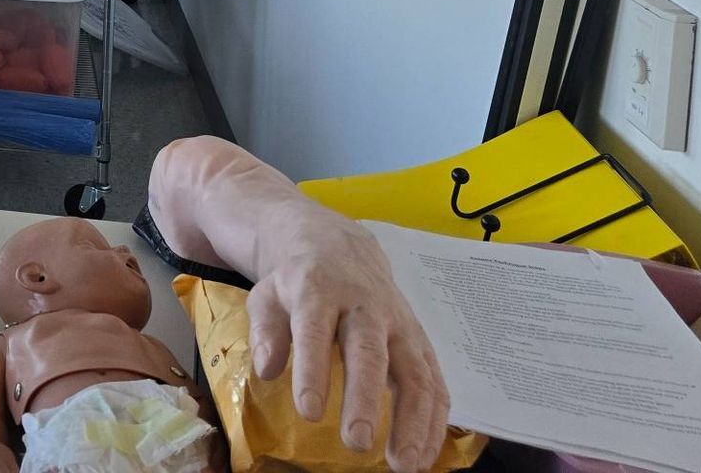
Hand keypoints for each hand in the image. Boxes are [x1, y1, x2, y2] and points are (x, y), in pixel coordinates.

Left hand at [246, 216, 449, 472]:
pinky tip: (426, 454)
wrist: (339, 249)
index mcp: (319, 290)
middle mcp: (365, 306)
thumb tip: (267, 370)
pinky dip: (434, 420)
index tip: (308, 412)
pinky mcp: (419, 341)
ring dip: (413, 420)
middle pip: (370, 352)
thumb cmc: (299, 282)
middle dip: (365, 398)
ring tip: (404, 464)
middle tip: (356, 442)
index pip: (315, 331)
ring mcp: (399, 323)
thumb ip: (265, 330)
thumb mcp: (268, 295)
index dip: (312, 371)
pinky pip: (435, 381)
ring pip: (414, 370)